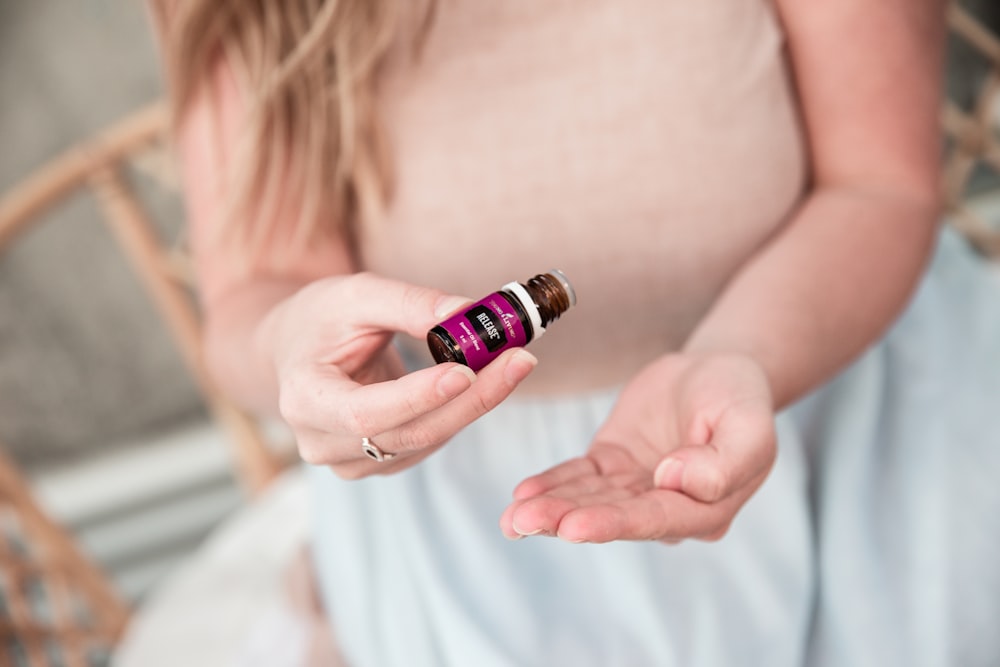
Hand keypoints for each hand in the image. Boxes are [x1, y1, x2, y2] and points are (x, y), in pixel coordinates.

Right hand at [261, 272, 537, 478]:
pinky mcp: (379, 462)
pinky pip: (431, 441)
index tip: (465, 371)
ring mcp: (351, 461)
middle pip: (409, 432)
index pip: (364, 412)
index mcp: (304, 399)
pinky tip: (485, 380)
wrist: (296, 350)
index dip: (417, 397)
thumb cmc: (321, 318)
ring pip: (427, 440)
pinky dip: (462, 410)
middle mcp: (322, 442)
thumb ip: (409, 303)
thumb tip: (468, 313)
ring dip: (477, 403)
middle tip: (520, 359)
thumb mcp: (356, 295)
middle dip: (472, 398)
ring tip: (513, 359)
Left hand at [500, 353, 775, 542]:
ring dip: (550, 508)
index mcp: (707, 508)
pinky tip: (523, 493)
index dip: (613, 524)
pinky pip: (578, 478)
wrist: (718, 372)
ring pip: (589, 501)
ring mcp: (636, 488)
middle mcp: (667, 507)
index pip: (655, 519)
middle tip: (522, 522)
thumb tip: (675, 480)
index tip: (572, 527)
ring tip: (511, 516)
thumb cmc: (740, 397)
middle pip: (612, 517)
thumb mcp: (748, 424)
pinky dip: (550, 484)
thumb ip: (723, 462)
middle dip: (565, 520)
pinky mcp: (612, 466)